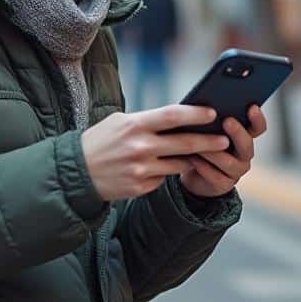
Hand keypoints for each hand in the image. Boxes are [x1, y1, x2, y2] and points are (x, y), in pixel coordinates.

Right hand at [81, 106, 229, 201]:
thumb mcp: (120, 122)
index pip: (173, 116)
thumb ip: (147, 120)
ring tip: (203, 153)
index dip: (196, 114)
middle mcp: (140, 147)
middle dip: (209, 142)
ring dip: (193, 159)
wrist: (76, 173)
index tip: (213, 113)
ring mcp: (141, 170)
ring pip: (179, 164)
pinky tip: (164, 167)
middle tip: (225, 140)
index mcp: (135, 125)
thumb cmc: (100, 141)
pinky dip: (167, 172)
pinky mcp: (140, 187)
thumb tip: (179, 118)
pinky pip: (163, 178)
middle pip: (185, 143)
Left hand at [180, 105, 267, 198]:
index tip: (252, 106)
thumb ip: (212, 120)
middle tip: (227, 121)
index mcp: (244, 137)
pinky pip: (215, 176)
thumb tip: (206, 105)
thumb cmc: (201, 144)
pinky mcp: (223, 185)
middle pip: (247, 144)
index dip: (257, 118)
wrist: (192, 172)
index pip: (258, 128)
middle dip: (237, 132)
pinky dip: (203, 167)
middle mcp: (244, 154)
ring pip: (229, 162)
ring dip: (214, 152)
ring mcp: (236, 171)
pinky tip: (193, 159)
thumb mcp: (207, 130)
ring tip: (200, 142)